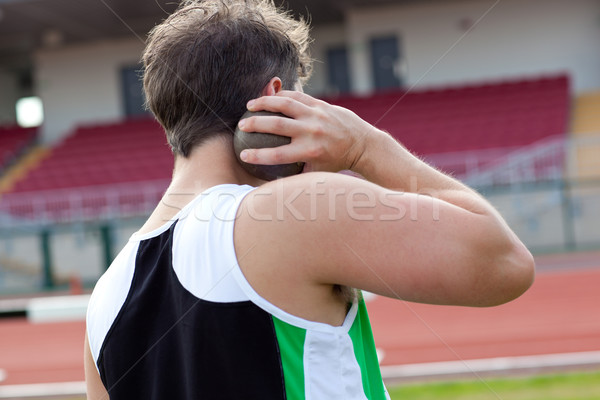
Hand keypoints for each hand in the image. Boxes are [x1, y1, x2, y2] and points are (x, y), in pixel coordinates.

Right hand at [237, 91, 380, 172]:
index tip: (243, 156)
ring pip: (284, 104)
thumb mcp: (318, 172)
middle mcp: (311, 132)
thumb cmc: (336, 162)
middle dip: (255, 124)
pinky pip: (297, 97)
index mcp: (309, 151)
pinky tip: (269, 98)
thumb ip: (297, 175)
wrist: (362, 143)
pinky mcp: (321, 104)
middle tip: (241, 126)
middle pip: (276, 126)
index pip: (277, 155)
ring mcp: (316, 115)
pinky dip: (281, 96)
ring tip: (249, 106)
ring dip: (264, 103)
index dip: (257, 156)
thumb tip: (275, 186)